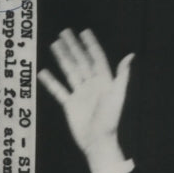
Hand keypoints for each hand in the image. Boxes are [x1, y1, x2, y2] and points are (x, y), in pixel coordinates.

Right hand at [38, 28, 133, 168]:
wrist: (98, 141)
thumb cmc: (110, 119)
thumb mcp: (117, 95)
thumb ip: (121, 75)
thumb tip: (130, 55)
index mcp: (104, 82)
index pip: (97, 58)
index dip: (91, 45)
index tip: (84, 31)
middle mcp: (92, 86)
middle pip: (81, 61)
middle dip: (73, 46)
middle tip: (64, 32)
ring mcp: (80, 94)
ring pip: (70, 71)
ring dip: (62, 58)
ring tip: (54, 44)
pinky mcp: (70, 104)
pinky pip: (58, 90)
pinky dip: (50, 81)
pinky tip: (42, 71)